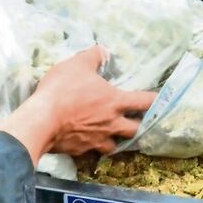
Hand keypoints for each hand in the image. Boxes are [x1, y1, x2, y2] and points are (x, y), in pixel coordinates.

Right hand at [0, 46, 156, 163]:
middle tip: (134, 121)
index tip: (161, 101)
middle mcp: (111, 124)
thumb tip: (103, 50)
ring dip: (116, 140)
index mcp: (115, 102)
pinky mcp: (82, 151)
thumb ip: (93, 56)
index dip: (155, 100)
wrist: (42, 120)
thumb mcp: (78, 64)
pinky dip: (93, 148)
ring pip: (115, 145)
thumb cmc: (63, 90)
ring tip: (112, 135)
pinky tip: (87, 142)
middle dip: (136, 126)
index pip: (144, 101)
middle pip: (134, 130)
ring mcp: (97, 140)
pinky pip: (92, 152)